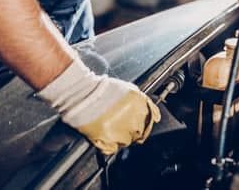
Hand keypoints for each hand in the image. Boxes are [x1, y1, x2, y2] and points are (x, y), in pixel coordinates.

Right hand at [37, 58, 160, 154]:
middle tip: (120, 123)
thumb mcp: (132, 91)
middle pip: (139, 134)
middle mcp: (134, 121)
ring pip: (126, 143)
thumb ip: (146, 104)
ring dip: (120, 137)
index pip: (150, 123)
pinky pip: (111, 149)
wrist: (82, 93)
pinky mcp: (106, 140)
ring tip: (110, 126)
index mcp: (141, 108)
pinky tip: (104, 132)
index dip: (143, 124)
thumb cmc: (104, 89)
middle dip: (132, 130)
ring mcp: (121, 132)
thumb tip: (156, 116)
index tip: (137, 124)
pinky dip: (108, 144)